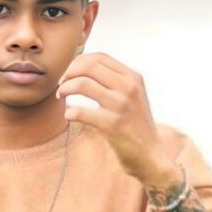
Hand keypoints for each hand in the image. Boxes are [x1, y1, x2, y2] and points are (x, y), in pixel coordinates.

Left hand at [56, 51, 176, 185]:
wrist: (150, 154)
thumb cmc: (135, 125)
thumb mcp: (132, 96)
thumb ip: (115, 81)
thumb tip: (83, 68)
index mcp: (133, 77)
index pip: (99, 57)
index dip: (79, 62)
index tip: (69, 73)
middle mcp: (128, 87)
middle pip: (89, 66)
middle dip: (69, 73)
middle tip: (61, 84)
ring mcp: (121, 106)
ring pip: (82, 84)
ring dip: (65, 89)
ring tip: (61, 97)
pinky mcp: (112, 125)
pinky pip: (81, 112)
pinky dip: (69, 112)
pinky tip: (69, 115)